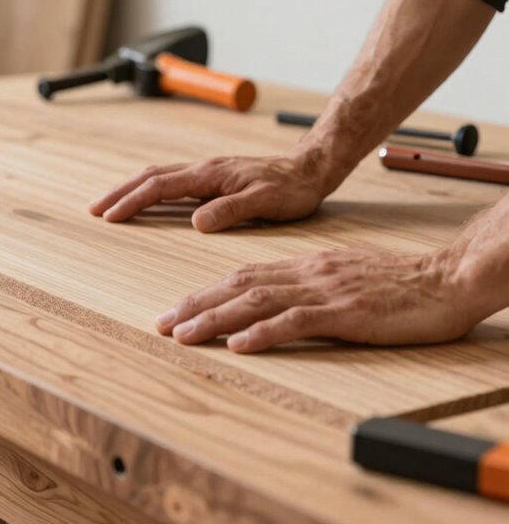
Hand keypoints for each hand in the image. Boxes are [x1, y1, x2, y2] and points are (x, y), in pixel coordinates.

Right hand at [88, 155, 328, 231]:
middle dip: (119, 192)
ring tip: (108, 205)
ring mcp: (206, 172)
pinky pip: (170, 181)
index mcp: (210, 175)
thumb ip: (231, 210)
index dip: (132, 201)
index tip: (110, 217)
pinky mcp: (210, 179)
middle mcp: (203, 169)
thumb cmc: (293, 188)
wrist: (311, 168)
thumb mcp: (267, 202)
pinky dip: (148, 189)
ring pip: (157, 176)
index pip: (161, 187)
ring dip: (130, 189)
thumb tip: (196, 222)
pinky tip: (143, 199)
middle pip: (149, 176)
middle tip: (93, 209)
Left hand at [154, 248, 481, 353]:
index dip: (205, 293)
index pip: (243, 277)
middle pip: (238, 286)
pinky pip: (297, 321)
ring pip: (256, 302)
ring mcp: (325, 292)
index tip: (175, 310)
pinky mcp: (347, 313)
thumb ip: (310, 285)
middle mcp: (307, 274)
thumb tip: (276, 300)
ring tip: (183, 335)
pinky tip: (239, 344)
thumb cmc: (402, 283)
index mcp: (306, 266)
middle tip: (161, 325)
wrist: (449, 278)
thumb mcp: (345, 277)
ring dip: (215, 320)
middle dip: (195, 306)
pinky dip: (263, 332)